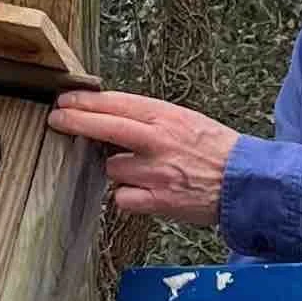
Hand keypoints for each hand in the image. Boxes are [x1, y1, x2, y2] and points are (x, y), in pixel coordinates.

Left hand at [48, 89, 237, 224]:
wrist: (245, 182)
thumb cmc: (216, 150)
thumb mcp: (185, 120)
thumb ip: (149, 119)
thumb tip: (109, 118)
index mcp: (166, 116)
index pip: (116, 103)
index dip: (86, 101)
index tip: (65, 100)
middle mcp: (157, 141)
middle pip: (104, 127)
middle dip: (75, 121)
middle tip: (56, 119)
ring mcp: (155, 171)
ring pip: (112, 167)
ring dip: (118, 169)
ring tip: (143, 171)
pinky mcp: (156, 200)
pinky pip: (122, 197)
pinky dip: (128, 196)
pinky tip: (146, 192)